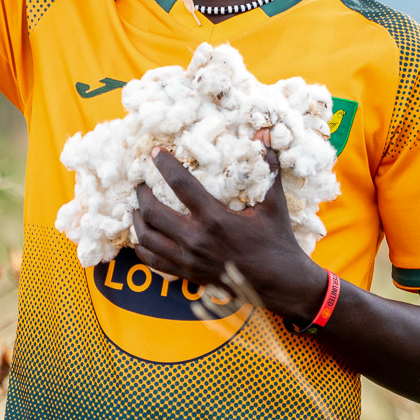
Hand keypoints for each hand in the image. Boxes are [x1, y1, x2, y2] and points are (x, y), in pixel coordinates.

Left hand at [130, 143, 327, 320]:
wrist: (282, 286)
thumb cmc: (279, 242)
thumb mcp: (275, 204)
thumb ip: (267, 168)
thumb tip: (264, 133)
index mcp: (216, 219)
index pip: (180, 184)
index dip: (165, 164)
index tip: (156, 153)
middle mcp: (197, 240)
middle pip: (152, 212)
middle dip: (142, 194)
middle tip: (141, 182)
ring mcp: (190, 260)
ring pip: (147, 238)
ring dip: (137, 220)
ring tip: (138, 207)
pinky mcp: (188, 275)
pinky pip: (154, 262)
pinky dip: (143, 248)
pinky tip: (144, 237)